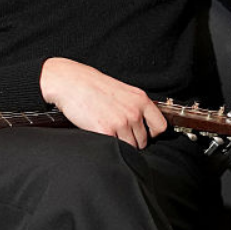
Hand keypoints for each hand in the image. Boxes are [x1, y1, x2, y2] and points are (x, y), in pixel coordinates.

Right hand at [39, 57, 166, 147]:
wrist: (70, 82)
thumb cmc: (91, 85)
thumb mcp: (122, 90)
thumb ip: (134, 105)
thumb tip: (141, 123)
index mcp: (140, 99)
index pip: (160, 126)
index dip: (152, 133)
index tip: (144, 134)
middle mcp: (134, 111)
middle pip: (143, 140)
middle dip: (132, 140)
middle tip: (117, 132)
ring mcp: (121, 122)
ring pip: (130, 147)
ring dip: (121, 144)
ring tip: (108, 132)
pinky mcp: (106, 131)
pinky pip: (116, 148)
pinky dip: (109, 145)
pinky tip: (100, 134)